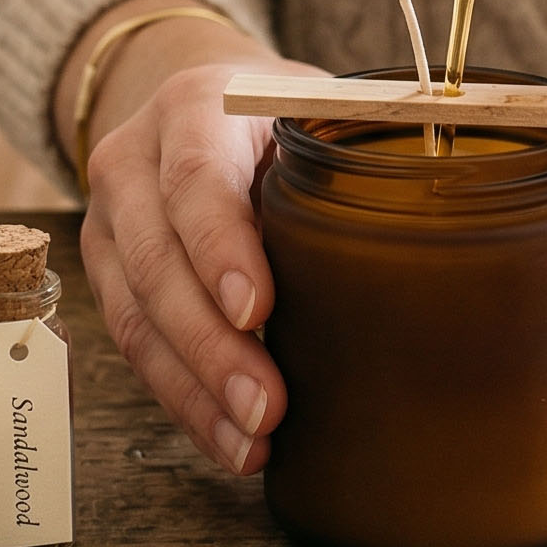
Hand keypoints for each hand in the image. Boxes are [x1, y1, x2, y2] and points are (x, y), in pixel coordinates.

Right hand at [72, 21, 321, 475]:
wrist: (194, 103)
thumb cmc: (277, 117)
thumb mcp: (317, 107)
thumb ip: (360, 147)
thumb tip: (442, 210)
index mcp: (194, 105)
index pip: (197, 178)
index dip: (221, 248)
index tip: (258, 312)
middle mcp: (134, 159)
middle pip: (157, 260)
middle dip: (210, 345)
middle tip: (266, 407)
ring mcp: (109, 219)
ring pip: (135, 313)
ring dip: (193, 388)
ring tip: (251, 442)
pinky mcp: (104, 271)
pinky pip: (133, 343)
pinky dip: (180, 397)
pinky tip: (227, 438)